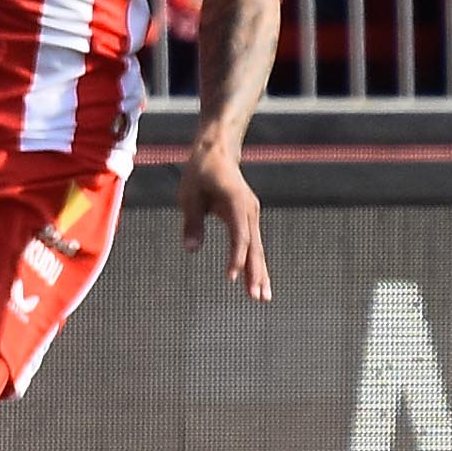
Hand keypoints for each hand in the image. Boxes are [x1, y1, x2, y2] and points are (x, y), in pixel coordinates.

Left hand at [178, 136, 272, 300]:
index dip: (236, 257)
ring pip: (257, 249)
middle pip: (254, 247)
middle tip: (258, 297)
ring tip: (262, 297)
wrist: (217, 153)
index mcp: (235, 203)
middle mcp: (249, 210)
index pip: (239, 236)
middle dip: (256, 274)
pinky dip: (255, 263)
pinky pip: (254, 244)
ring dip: (259, 273)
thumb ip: (192, 222)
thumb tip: (191, 249)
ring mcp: (252, 215)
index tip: (231, 277)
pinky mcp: (249, 218)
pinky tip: (257, 281)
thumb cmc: (201, 173)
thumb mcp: (189, 195)